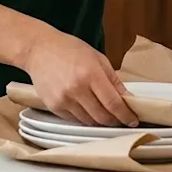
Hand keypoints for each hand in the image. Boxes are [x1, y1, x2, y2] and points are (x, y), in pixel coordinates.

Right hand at [20, 29, 138, 127]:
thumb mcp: (97, 58)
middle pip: (102, 117)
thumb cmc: (68, 49)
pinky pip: (74, 119)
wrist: (38, 50)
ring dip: (100, 121)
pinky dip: (85, 118)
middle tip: (121, 119)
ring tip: (105, 113)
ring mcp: (63, 99)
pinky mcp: (53, 106)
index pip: (113, 103)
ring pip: (88, 121)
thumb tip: (127, 99)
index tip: (132, 119)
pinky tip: (88, 109)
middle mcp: (76, 88)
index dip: (125, 115)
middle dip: (115, 121)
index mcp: (91, 74)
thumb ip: (113, 80)